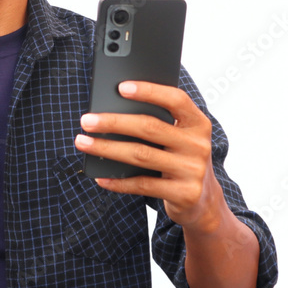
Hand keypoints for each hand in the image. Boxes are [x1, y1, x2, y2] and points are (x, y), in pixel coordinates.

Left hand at [73, 80, 224, 231]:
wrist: (204, 200)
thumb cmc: (180, 158)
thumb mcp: (178, 138)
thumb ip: (158, 123)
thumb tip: (111, 111)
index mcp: (198, 123)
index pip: (175, 99)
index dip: (149, 91)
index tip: (121, 87)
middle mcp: (198, 145)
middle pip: (150, 127)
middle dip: (113, 122)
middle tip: (87, 121)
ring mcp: (192, 170)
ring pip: (141, 155)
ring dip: (107, 148)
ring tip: (83, 143)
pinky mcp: (184, 193)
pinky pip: (143, 185)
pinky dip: (118, 181)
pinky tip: (101, 177)